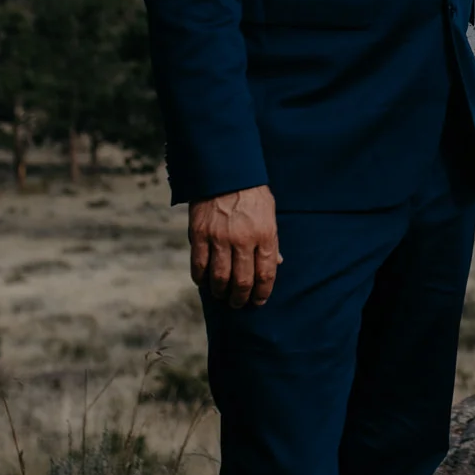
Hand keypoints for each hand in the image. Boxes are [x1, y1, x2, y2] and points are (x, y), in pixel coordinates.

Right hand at [189, 186, 279, 308]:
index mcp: (265, 234)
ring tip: (222, 295)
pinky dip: (200, 278)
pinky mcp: (199, 234)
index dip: (262, 292)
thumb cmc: (251, 192)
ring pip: (220, 278)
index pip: (266, 274)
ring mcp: (219, 238)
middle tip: (239, 303)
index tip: (259, 301)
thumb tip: (276, 263)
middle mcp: (243, 240)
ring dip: (221, 292)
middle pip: (242, 281)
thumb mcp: (269, 213)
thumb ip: (271, 240)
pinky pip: (199, 265)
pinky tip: (203, 282)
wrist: (225, 171)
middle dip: (241, 298)